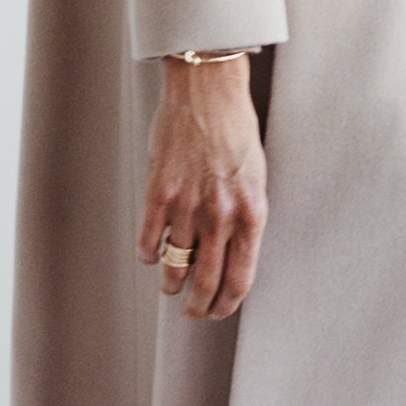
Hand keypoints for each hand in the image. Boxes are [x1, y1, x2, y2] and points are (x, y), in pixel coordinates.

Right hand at [139, 56, 266, 317]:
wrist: (207, 93)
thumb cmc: (236, 131)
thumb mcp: (256, 178)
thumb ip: (245, 217)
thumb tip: (233, 251)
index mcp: (251, 215)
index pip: (240, 278)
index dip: (227, 303)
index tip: (219, 311)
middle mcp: (220, 217)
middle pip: (207, 281)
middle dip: (199, 305)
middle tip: (193, 312)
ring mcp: (187, 206)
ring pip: (175, 265)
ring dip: (171, 283)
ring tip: (170, 287)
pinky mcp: (158, 193)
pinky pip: (150, 240)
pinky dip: (149, 254)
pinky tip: (151, 256)